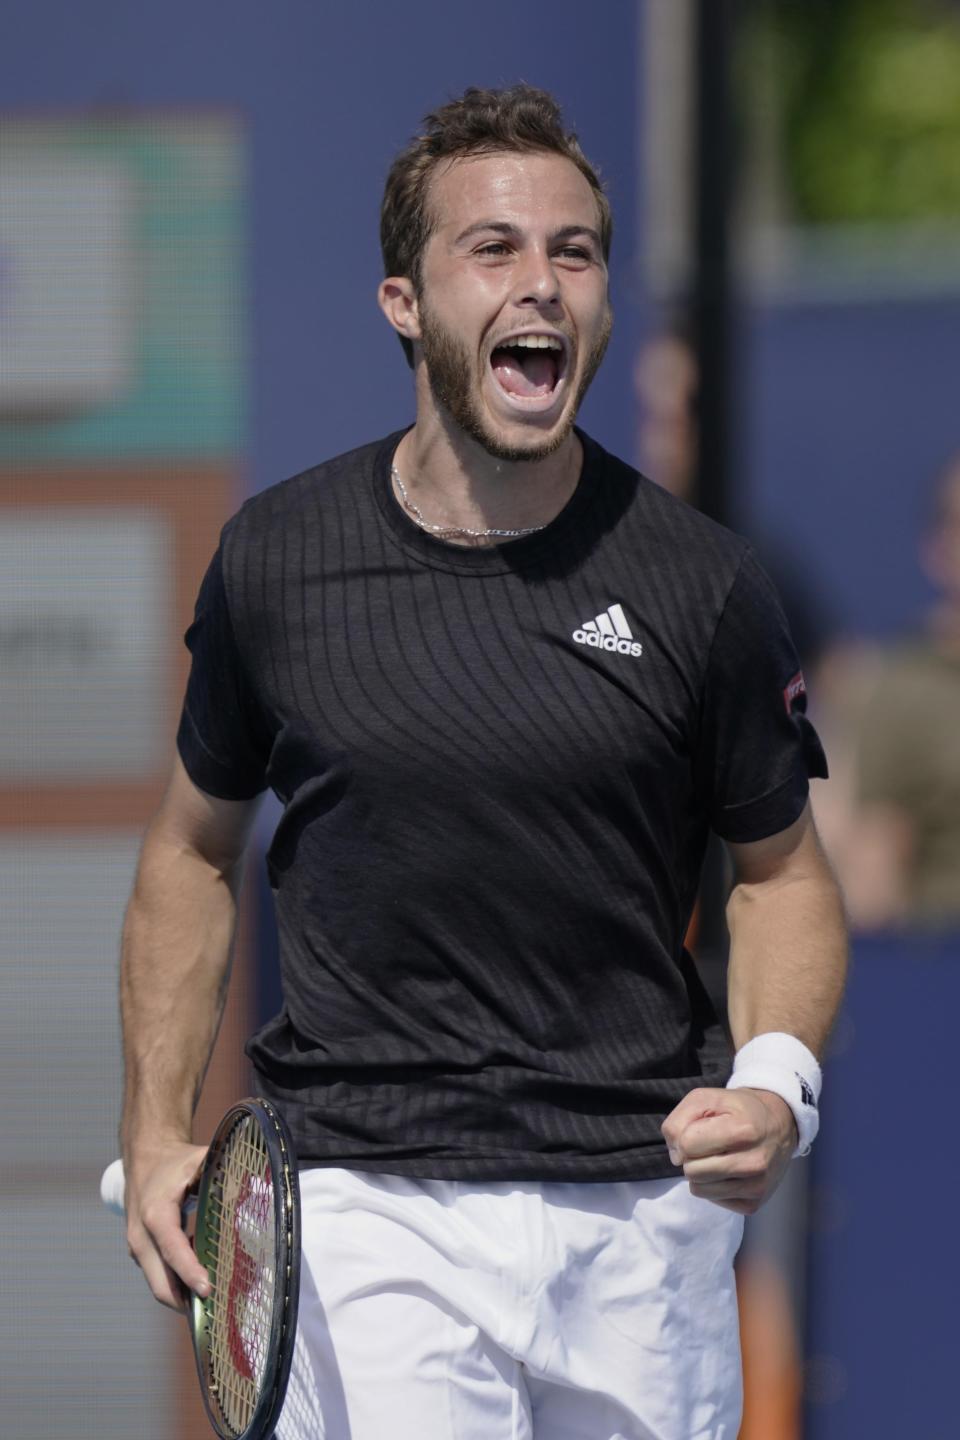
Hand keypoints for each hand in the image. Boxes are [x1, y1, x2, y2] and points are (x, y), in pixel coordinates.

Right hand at [124, 1141, 208, 1309]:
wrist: (144, 1160)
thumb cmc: (175, 1162)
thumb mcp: (199, 1160)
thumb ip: (223, 1172)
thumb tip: (253, 1185)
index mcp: (156, 1214)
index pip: (172, 1250)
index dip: (190, 1273)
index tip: (208, 1290)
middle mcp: (142, 1237)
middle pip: (161, 1284)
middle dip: (187, 1302)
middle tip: (218, 1312)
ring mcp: (139, 1249)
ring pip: (160, 1286)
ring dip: (184, 1296)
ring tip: (216, 1303)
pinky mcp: (142, 1255)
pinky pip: (160, 1277)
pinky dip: (179, 1284)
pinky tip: (205, 1281)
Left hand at [661, 1087, 796, 1214]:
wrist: (778, 1125)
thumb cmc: (737, 1110)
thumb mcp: (705, 1098)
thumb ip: (679, 1120)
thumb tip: (676, 1156)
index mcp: (743, 1131)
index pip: (688, 1145)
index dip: (685, 1137)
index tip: (699, 1130)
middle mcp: (754, 1163)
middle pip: (692, 1172)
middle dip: (692, 1157)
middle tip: (709, 1145)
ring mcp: (757, 1187)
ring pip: (699, 1190)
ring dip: (701, 1173)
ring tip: (718, 1157)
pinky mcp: (754, 1204)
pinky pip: (714, 1201)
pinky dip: (714, 1186)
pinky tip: (729, 1171)